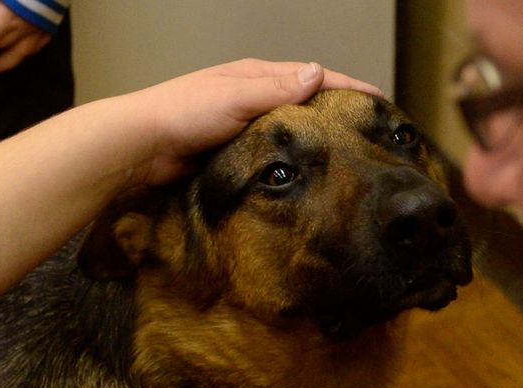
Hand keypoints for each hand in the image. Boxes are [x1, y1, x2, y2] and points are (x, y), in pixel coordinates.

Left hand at [120, 58, 384, 186]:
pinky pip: (274, 158)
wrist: (141, 150)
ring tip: (351, 160)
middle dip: (339, 116)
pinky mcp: (236, 157)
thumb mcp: (236, 96)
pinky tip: (309, 178)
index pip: (314, 78)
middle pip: (307, 106)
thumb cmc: (183, 114)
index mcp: (257, 77)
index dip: (349, 89)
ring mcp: (245, 129)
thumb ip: (277, 89)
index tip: (381, 102)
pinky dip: (294, 164)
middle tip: (374, 135)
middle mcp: (254, 100)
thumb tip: (320, 74)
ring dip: (317, 144)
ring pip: (292, 135)